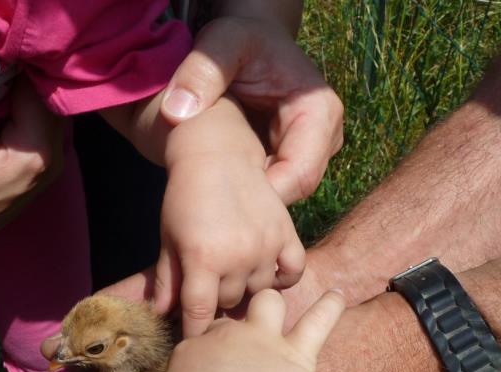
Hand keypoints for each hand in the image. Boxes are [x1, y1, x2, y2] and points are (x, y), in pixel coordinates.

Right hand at [0, 75, 62, 251]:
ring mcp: (51, 166)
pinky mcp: (40, 169)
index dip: (18, 66)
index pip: (41, 89)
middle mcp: (54, 161)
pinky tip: (1, 101)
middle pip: (49, 100)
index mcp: (36, 153)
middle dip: (24, 79)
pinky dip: (25, 111)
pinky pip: (41, 126)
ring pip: (47, 112)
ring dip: (24, 94)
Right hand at [147, 288, 344, 371]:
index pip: (198, 337)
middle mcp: (227, 337)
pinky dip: (330, 308)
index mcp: (192, 350)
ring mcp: (263, 341)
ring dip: (270, 303)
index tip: (205, 360)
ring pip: (267, 302)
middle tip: (237, 338)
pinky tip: (338, 295)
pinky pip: (319, 322)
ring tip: (274, 304)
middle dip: (232, 322)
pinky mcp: (296, 354)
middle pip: (230, 317)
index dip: (203, 347)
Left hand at [156, 154, 304, 336]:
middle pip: (230, 303)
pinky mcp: (287, 233)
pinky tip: (267, 273)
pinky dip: (282, 278)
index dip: (194, 330)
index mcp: (203, 259)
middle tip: (211, 293)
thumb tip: (162, 314)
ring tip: (235, 279)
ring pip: (260, 292)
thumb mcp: (168, 238)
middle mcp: (238, 256)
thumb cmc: (184, 198)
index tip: (192, 338)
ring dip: (246, 290)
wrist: (216, 157)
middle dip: (217, 302)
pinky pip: (293, 272)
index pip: (199, 313)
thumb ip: (167, 279)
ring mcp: (266, 246)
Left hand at [161, 16, 343, 203]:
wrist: (249, 41)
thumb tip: (176, 113)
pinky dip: (244, 192)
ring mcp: (310, 152)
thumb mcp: (220, 43)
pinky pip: (270, 188)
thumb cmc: (240, 39)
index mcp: (319, 111)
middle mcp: (324, 138)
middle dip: (254, 202)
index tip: (216, 194)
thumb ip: (201, 72)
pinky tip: (216, 187)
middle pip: (293, 190)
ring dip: (248, 200)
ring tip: (209, 194)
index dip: (262, 195)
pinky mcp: (290, 160)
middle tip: (207, 203)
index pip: (300, 174)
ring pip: (281, 194)